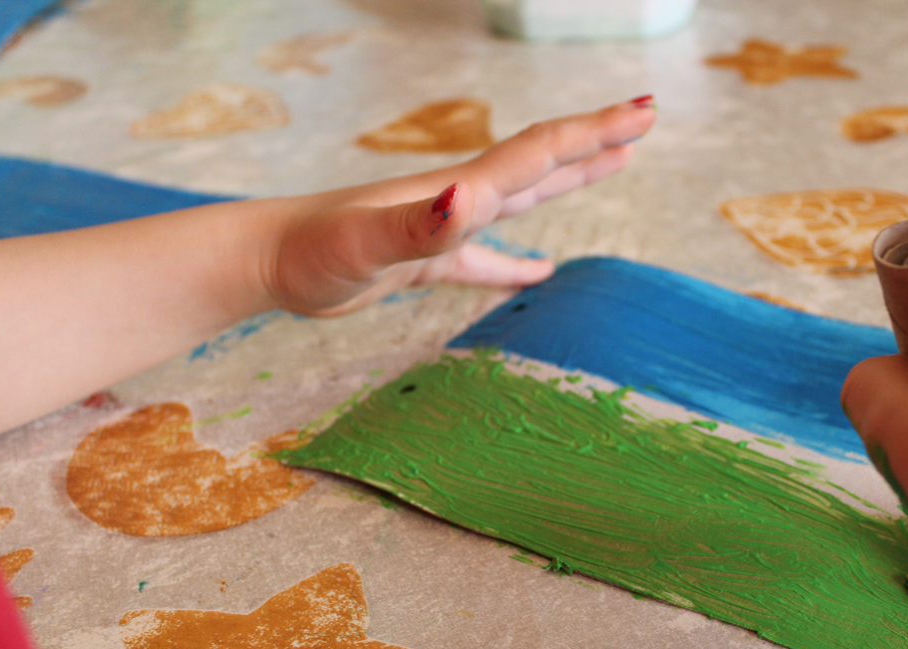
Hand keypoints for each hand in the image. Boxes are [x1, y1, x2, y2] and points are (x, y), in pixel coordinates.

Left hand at [0, 98, 654, 435]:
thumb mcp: (364, 245)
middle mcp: (457, 199)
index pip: (537, 154)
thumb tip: (473, 199)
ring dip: (569, 180)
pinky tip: (539, 274)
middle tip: (643, 120)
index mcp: (456, 191)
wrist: (263, 259)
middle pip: (540, 162)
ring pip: (521, 199)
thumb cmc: (308, 253)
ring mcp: (443, 226)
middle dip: (595, 140)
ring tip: (612, 163)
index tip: (643, 115)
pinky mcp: (425, 258)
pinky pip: (485, 259)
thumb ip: (420, 225)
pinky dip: (517, 265)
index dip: (593, 134)